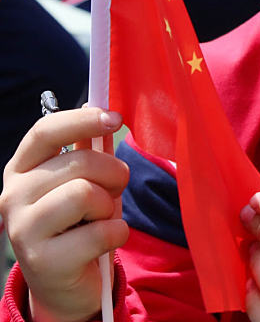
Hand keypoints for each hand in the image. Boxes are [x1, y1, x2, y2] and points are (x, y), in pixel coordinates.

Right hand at [0, 107, 129, 321]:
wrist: (66, 284)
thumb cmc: (80, 222)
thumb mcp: (87, 179)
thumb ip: (90, 147)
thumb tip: (97, 103)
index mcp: (22, 169)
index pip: (46, 130)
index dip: (83, 119)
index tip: (116, 118)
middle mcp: (13, 196)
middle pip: (79, 162)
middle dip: (114, 173)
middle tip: (115, 189)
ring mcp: (22, 230)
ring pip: (86, 194)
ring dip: (109, 206)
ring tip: (101, 218)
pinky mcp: (42, 262)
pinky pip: (100, 232)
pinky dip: (117, 233)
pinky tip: (105, 242)